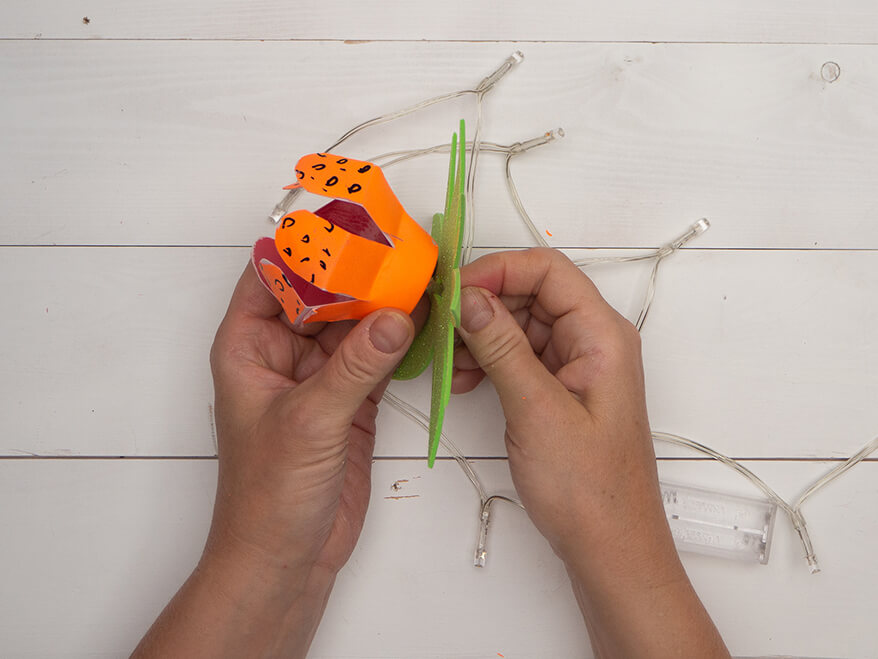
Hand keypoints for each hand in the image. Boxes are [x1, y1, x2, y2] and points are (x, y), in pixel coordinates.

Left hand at [133, 263, 413, 657]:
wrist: (286, 558)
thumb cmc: (267, 495)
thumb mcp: (309, 421)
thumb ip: (354, 367)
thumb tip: (396, 317)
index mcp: (248, 346)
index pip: (274, 276)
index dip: (308, 247)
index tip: (350, 224)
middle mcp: (282, 354)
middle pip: (323, 295)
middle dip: (360, 272)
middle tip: (400, 245)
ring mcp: (320, 377)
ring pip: (355, 325)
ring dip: (385, 305)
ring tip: (422, 274)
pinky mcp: (351, 402)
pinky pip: (377, 358)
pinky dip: (401, 341)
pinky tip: (427, 321)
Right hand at [453, 248, 728, 658]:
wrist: (609, 546)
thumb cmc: (588, 486)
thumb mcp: (536, 409)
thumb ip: (501, 345)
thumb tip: (467, 296)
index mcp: (601, 334)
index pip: (546, 270)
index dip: (496, 271)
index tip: (452, 290)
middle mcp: (591, 340)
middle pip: (530, 293)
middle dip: (482, 305)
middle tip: (440, 328)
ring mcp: (575, 365)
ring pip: (519, 325)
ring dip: (479, 336)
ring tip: (450, 364)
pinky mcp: (559, 389)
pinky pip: (518, 356)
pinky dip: (488, 361)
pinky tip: (463, 381)